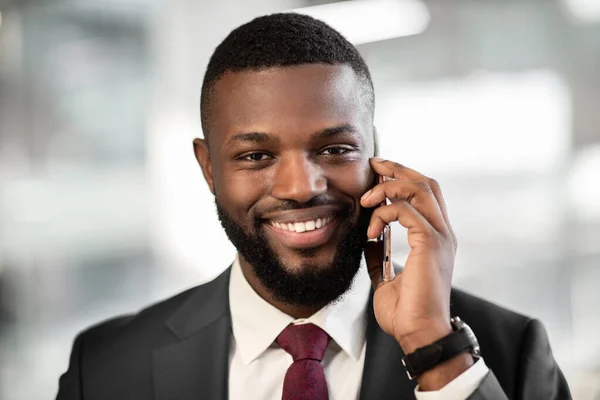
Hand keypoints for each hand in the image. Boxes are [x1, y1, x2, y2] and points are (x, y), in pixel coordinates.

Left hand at [361, 157, 470, 387]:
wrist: (418, 333)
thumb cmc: (406, 311)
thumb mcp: (385, 276)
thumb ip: (379, 255)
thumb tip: (369, 239)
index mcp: (435, 238)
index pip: (425, 193)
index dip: (402, 177)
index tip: (378, 171)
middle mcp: (443, 232)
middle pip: (426, 183)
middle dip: (397, 169)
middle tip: (373, 166)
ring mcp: (440, 236)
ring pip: (419, 189)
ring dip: (388, 188)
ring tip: (366, 201)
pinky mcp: (431, 243)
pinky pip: (408, 211)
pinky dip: (385, 212)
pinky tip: (372, 228)